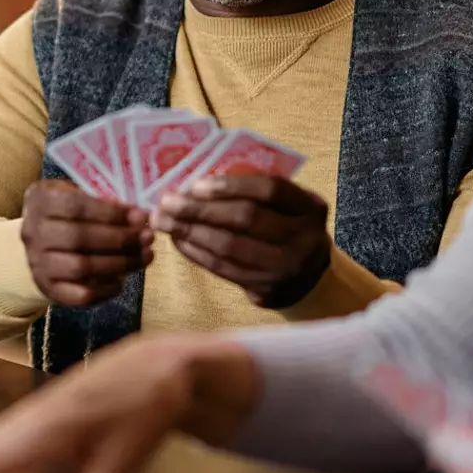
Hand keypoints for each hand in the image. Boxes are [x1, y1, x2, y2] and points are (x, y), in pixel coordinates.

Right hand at [20, 180, 153, 307]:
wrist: (40, 247)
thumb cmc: (67, 215)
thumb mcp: (77, 197)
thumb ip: (102, 202)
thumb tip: (136, 216)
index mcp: (40, 201)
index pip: (75, 206)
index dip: (111, 212)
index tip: (140, 215)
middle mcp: (33, 233)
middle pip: (79, 238)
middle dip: (120, 238)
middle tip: (147, 237)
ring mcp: (38, 263)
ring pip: (82, 267)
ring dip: (120, 263)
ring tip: (145, 256)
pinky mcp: (49, 289)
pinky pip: (80, 295)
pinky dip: (106, 289)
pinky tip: (123, 280)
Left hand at [150, 174, 331, 307]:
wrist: (307, 279)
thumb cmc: (286, 230)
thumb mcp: (285, 207)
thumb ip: (253, 193)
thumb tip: (196, 184)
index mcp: (309, 207)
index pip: (270, 190)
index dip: (230, 186)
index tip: (196, 184)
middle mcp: (303, 238)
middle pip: (246, 218)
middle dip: (201, 209)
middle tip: (167, 202)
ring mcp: (285, 267)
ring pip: (230, 246)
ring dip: (191, 231)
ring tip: (163, 221)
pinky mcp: (265, 288)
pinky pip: (223, 268)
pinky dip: (196, 253)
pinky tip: (178, 241)